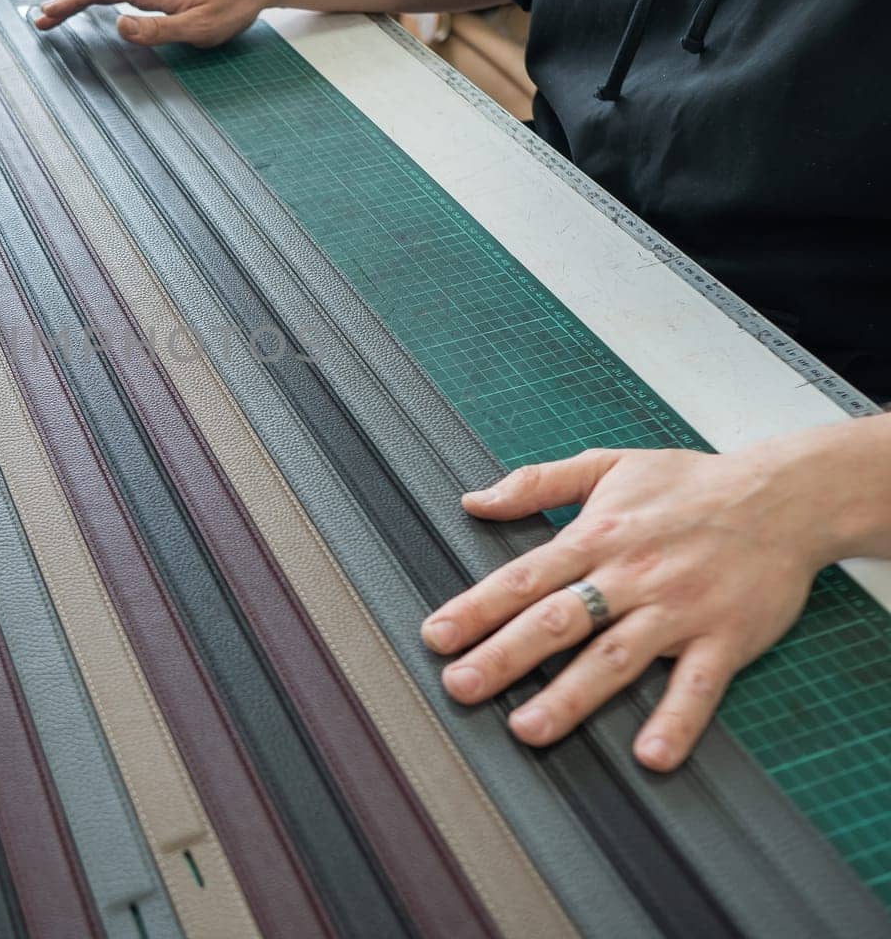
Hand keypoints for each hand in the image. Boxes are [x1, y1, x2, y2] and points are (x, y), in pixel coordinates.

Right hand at [33, 0, 273, 46]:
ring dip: (82, 0)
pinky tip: (99, 6)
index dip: (71, 3)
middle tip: (42, 21)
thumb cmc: (232, 6)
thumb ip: (158, 29)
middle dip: (67, 3)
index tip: (48, 17)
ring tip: (61, 15)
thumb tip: (118, 25)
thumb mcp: (199, 28)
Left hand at [419, 441, 864, 771]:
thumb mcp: (608, 465)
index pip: (524, 577)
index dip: (476, 608)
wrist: (782, 497)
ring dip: (571, 696)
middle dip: (504, 656)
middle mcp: (631, 576)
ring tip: (528, 729)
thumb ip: (537, 483)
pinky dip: (676, 720)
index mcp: (597, 537)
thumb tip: (475, 500)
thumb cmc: (690, 485)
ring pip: (615, 658)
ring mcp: (677, 611)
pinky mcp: (725, 639)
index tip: (435, 637)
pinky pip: (698, 686)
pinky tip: (651, 754)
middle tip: (460, 687)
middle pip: (558, 620)